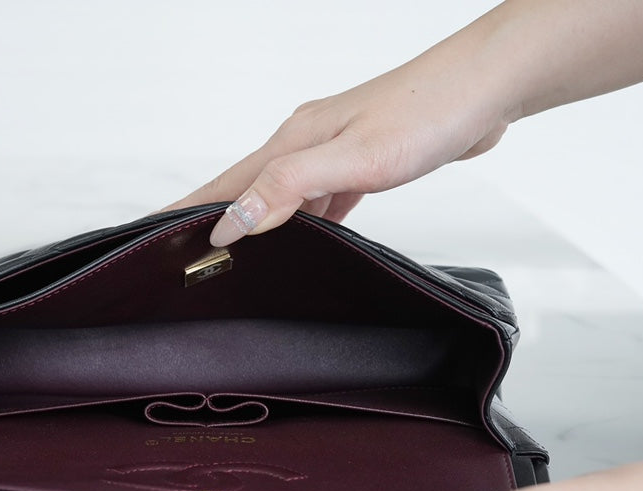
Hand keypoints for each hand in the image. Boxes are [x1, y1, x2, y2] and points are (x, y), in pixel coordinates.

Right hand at [164, 0, 642, 248]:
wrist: (489, 87)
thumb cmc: (429, 114)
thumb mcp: (353, 159)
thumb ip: (290, 188)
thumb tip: (233, 221)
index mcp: (295, 140)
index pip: (225, 183)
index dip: (188, 212)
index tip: (152, 237)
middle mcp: (308, 141)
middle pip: (246, 188)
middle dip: (213, 218)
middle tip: (182, 251)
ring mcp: (337, 149)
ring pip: (283, 194)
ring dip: (259, 222)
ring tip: (233, 251)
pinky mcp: (366, 159)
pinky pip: (323, 196)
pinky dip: (308, 219)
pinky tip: (310, 236)